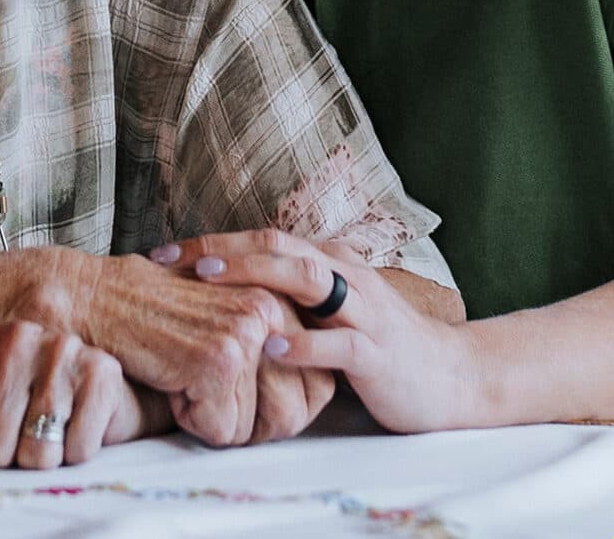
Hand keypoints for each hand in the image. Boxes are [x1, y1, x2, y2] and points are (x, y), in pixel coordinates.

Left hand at [0, 321, 143, 468]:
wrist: (94, 387)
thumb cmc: (23, 403)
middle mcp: (12, 336)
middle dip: (3, 459)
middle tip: (18, 434)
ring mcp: (59, 349)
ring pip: (34, 455)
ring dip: (41, 458)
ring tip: (47, 430)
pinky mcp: (101, 371)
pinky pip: (76, 450)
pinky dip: (76, 452)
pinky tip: (75, 425)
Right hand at [75, 253, 292, 446]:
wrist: (96, 297)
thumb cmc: (153, 313)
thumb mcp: (224, 319)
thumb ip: (268, 345)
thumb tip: (307, 400)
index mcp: (279, 298)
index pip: (316, 388)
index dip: (275, 409)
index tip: (236, 392)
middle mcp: (272, 309)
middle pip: (292, 413)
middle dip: (246, 420)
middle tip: (203, 386)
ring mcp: (247, 332)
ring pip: (254, 427)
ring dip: (215, 418)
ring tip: (185, 373)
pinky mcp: (219, 359)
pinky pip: (221, 431)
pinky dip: (189, 419)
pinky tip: (169, 376)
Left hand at [160, 228, 475, 433]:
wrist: (450, 375)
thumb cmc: (380, 343)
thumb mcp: (331, 311)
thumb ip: (289, 297)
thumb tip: (223, 296)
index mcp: (330, 261)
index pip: (265, 238)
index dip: (213, 242)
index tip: (163, 254)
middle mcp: (345, 274)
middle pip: (279, 245)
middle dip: (223, 248)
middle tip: (173, 259)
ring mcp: (364, 310)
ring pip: (308, 278)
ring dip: (256, 274)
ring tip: (212, 279)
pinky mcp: (377, 352)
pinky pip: (338, 342)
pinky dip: (302, 342)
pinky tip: (270, 347)